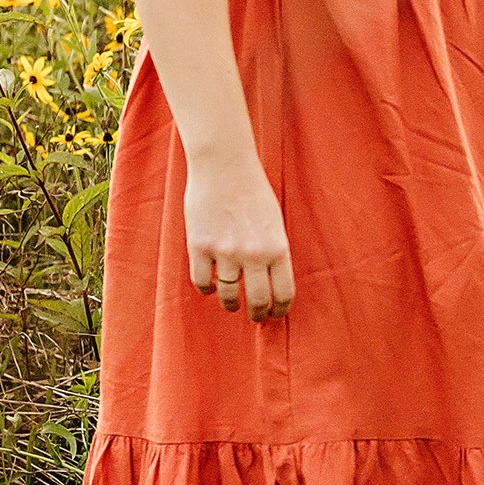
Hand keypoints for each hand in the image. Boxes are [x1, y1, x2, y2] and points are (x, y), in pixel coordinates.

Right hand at [183, 149, 293, 320]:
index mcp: (278, 248)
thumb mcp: (275, 222)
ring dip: (231, 305)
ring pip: (228, 295)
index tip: (275, 314)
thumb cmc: (253, 191)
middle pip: (257, 301)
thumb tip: (271, 281)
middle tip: (255, 317)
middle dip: (257, 315)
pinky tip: (210, 288)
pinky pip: (202, 282)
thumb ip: (274, 251)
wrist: (224, 166)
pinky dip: (206, 290)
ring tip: (232, 305)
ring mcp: (225, 252)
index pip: (283, 293)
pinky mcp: (200, 247)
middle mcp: (253, 254)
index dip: (280, 310)